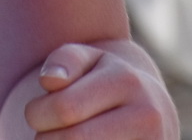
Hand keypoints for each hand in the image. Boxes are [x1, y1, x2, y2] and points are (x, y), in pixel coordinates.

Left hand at [23, 42, 176, 137]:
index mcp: (127, 81)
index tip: (38, 113)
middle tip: (46, 135)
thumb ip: (66, 60)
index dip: (37, 114)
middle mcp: (146, 117)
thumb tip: (51, 80)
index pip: (64, 108)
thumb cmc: (107, 85)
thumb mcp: (90, 61)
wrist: (154, 114)